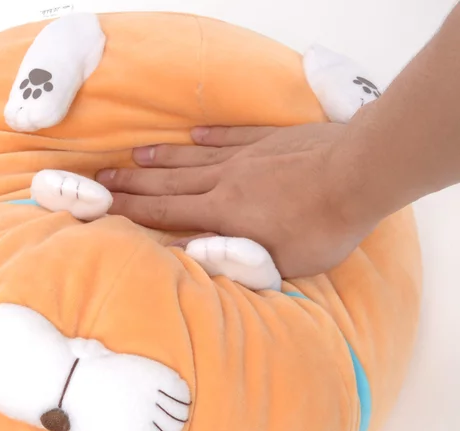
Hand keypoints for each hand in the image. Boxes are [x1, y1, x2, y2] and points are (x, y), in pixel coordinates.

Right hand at [97, 125, 375, 278]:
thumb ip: (234, 260)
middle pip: (168, 183)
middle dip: (131, 184)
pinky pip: (229, 138)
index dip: (130, 212)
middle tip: (101, 179)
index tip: (102, 208)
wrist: (359, 174)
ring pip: (192, 159)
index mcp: (223, 213)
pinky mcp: (268, 141)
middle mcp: (225, 181)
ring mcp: (246, 157)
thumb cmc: (323, 227)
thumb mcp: (279, 262)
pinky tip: (191, 137)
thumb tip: (192, 255)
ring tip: (133, 156)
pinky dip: (206, 139)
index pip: (166, 214)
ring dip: (160, 160)